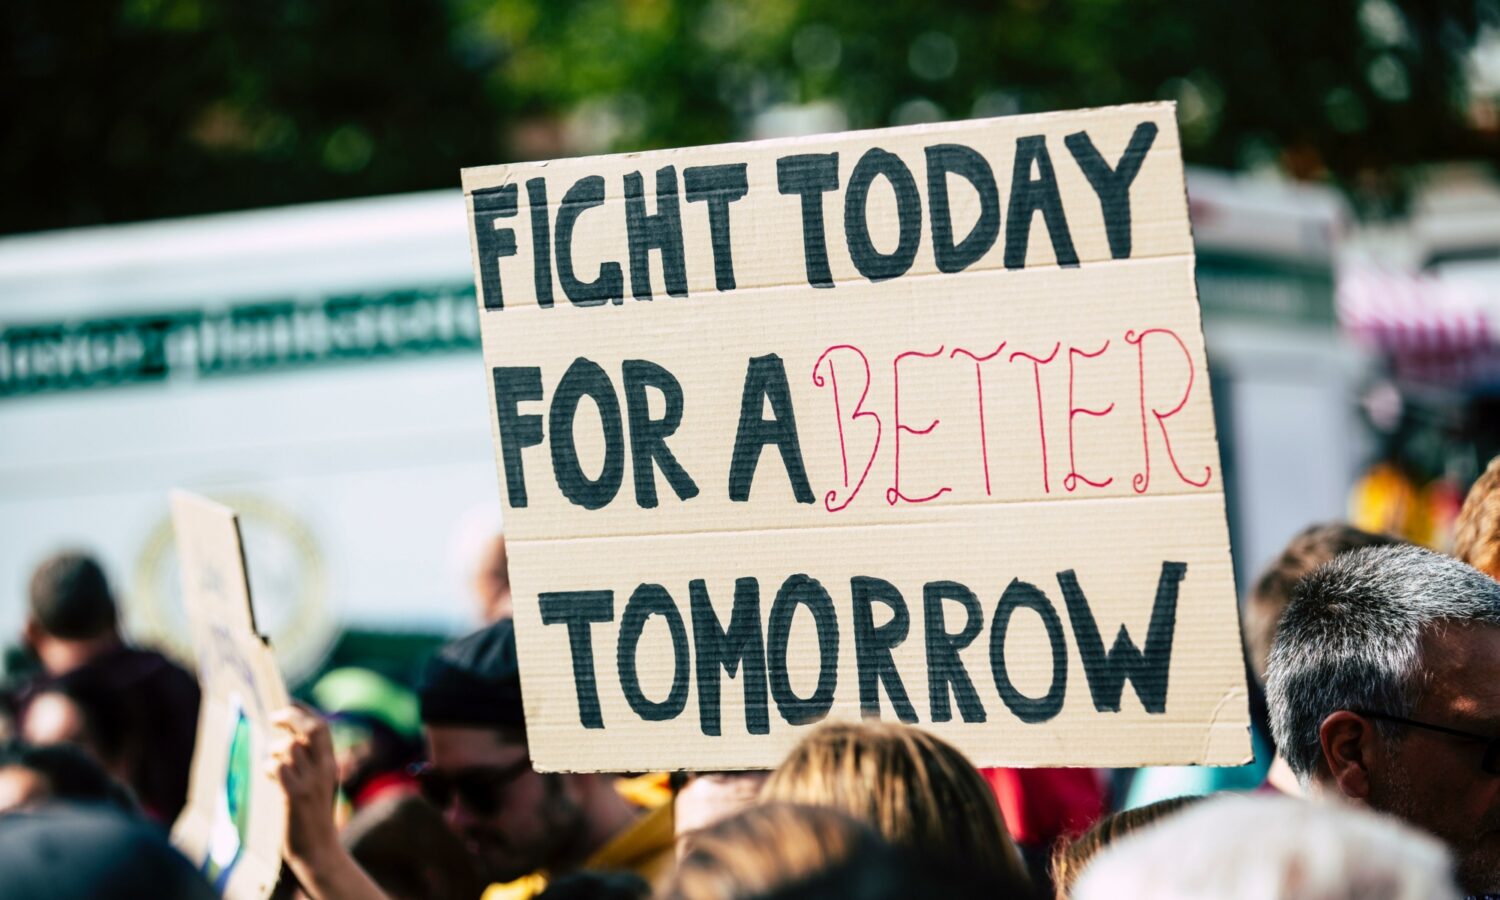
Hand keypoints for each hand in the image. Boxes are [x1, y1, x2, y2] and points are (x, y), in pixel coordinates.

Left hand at [267, 705, 339, 864]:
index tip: (289, 703)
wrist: (319, 851)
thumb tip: (288, 742)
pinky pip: (279, 768)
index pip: (322, 726)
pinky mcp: (295, 796)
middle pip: (312, 728)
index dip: (304, 710)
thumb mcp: (319, 786)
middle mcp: (324, 769)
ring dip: (274, 749)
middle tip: (274, 717)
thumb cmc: (313, 818)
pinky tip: (269, 776)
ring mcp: (311, 782)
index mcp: (330, 764)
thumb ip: (309, 764)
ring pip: (290, 747)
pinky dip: (269, 767)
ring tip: (270, 761)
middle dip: (291, 716)